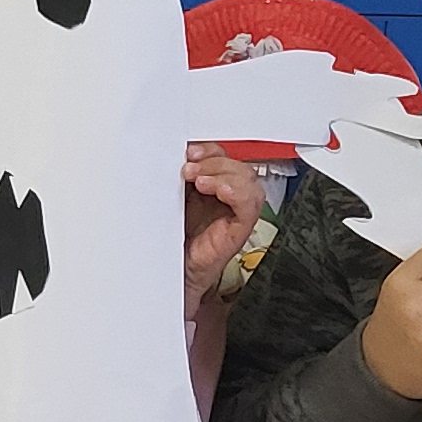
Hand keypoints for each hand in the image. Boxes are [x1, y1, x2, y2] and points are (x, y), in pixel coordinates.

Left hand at [182, 143, 261, 304]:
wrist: (172, 272)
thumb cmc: (173, 241)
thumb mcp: (170, 201)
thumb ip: (175, 180)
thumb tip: (171, 157)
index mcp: (211, 188)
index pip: (222, 157)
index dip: (209, 149)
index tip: (189, 151)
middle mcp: (227, 199)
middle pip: (236, 165)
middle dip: (213, 160)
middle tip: (190, 168)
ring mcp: (235, 214)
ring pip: (247, 180)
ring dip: (223, 173)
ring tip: (200, 181)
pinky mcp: (239, 230)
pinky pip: (251, 205)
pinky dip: (237, 192)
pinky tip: (219, 191)